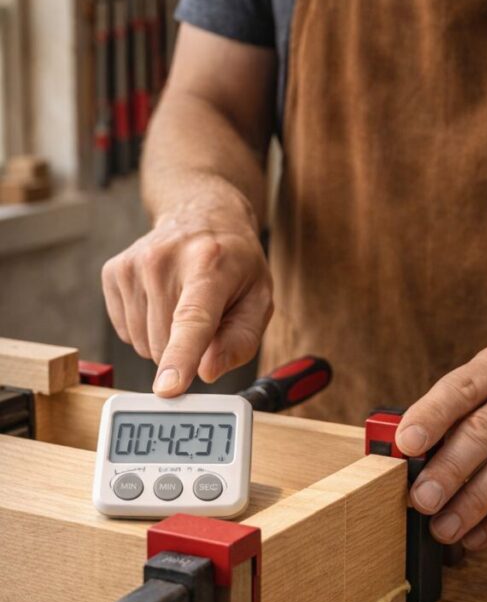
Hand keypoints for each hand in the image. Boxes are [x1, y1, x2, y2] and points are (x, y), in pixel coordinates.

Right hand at [102, 194, 272, 395]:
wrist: (201, 214)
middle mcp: (164, 261)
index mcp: (209, 265)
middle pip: (165, 345)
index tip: (168, 387)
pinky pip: (126, 332)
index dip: (181, 358)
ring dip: (166, 339)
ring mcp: (133, 265)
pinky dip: (147, 328)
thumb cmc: (235, 263)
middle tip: (205, 317)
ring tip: (183, 304)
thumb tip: (207, 371)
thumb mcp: (259, 299)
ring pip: (143, 344)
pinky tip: (162, 301)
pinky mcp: (113, 273)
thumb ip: (240, 341)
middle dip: (187, 350)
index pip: (192, 320)